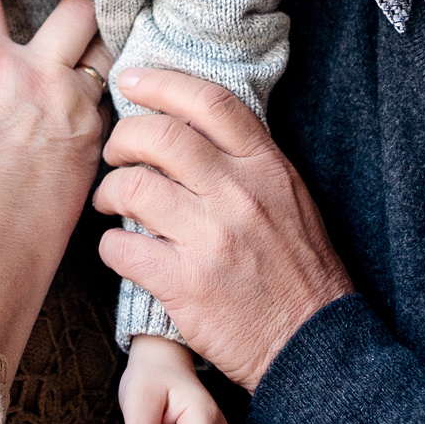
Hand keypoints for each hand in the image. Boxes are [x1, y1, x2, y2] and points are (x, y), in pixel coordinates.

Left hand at [94, 67, 355, 390]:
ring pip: (133, 188)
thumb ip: (246, 160)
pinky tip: (120, 249)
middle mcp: (240, 195)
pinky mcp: (187, 285)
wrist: (315, 344)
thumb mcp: (290, 198)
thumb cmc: (299, 269)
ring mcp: (213, 240)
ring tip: (111, 203)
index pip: (209, 101)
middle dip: (122, 137)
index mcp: (267, 167)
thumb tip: (187, 124)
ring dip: (109, 192)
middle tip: (115, 153)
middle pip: (159, 136)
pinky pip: (124, 248)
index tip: (130, 79)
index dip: (161, 81)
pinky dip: (111, 245)